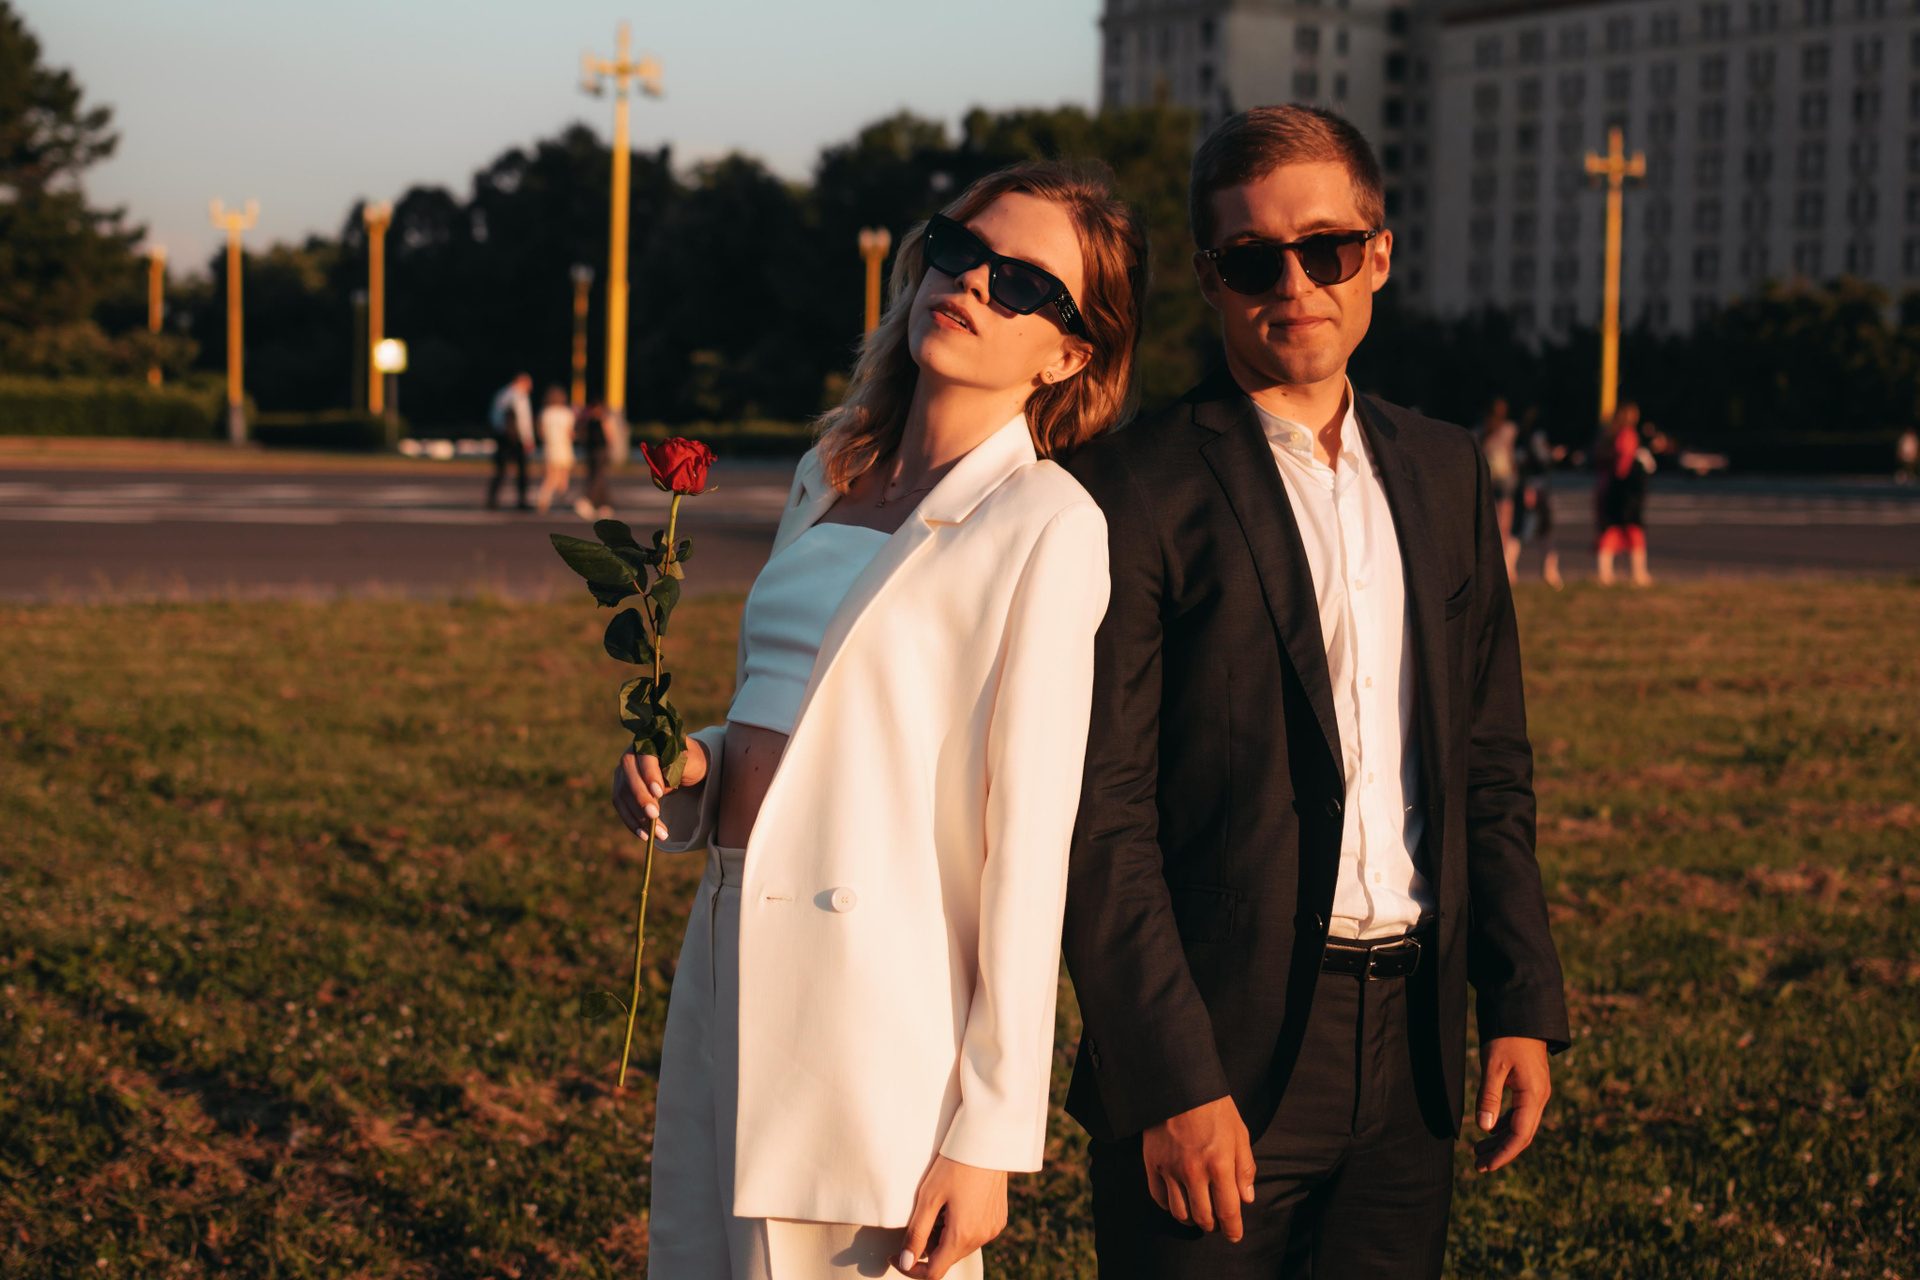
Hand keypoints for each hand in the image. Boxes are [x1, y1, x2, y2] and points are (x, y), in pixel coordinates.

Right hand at [610, 740, 706, 840]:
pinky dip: (632, 822)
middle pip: (629, 775)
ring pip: (623, 794)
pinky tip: (644, 835)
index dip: (649, 774)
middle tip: (654, 816)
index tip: (659, 793)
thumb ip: (678, 766)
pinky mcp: (622, 788)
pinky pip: (622, 806)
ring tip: (658, 834)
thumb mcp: (692, 761)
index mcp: (649, 740)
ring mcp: (624, 772)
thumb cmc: (690, 761)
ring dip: (638, 816)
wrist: (685, 765)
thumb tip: (665, 779)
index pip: (644, 756)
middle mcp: (631, 754)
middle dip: (641, 798)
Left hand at [895, 1156, 1005, 1278]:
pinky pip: (975, 1234)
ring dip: (945, 1236)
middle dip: (929, 1246)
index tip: (896, 1254)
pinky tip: (958, 1201)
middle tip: (922, 1215)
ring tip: (942, 1204)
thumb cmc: (954, 1164)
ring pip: (961, 1247)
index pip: (933, 1273)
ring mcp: (993, 1229)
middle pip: (947, 1258)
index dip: (910, 1269)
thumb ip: (917, 1233)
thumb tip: (906, 1263)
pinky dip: (961, 1227)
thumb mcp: (928, 1197)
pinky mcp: (999, 1219)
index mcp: (962, 1236)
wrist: (987, 1140)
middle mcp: (982, 1238)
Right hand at [1141, 1095, 1255, 1241]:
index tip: (1235, 1236)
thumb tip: (1246, 1198)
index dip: (1233, 1229)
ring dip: (1192, 1220)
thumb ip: (1244, 1168)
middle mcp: (1194, 1172)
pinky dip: (1169, 1206)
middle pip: (1203, 1217)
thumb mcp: (1239, 1134)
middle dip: (1213, 1225)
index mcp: (1219, 1165)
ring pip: (1180, 1212)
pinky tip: (1178, 1203)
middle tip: (1217, 1223)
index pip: (1228, 1211)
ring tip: (1198, 1216)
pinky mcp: (1152, 1163)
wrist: (1179, 1084)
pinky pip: (1159, 1197)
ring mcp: (1170, 1169)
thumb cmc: (1214, 1107)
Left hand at [1473, 1036, 1551, 1172]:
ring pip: (1521, 1125)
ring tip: (1478, 1152)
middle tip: (1478, 1166)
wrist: (1523, 1013)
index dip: (1503, 1154)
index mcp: (1533, 1096)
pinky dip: (1504, 1125)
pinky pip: (1519, 1114)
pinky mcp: (1530, 1086)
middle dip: (1501, 1152)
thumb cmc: (1507, 1037)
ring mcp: (1536, 1092)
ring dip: (1501, 1140)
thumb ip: (1489, 1097)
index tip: (1485, 1167)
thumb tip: (1484, 1128)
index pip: (1520, 1136)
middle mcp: (1539, 1098)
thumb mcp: (1494, 1066)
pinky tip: (1490, 1131)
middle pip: (1522, 1135)